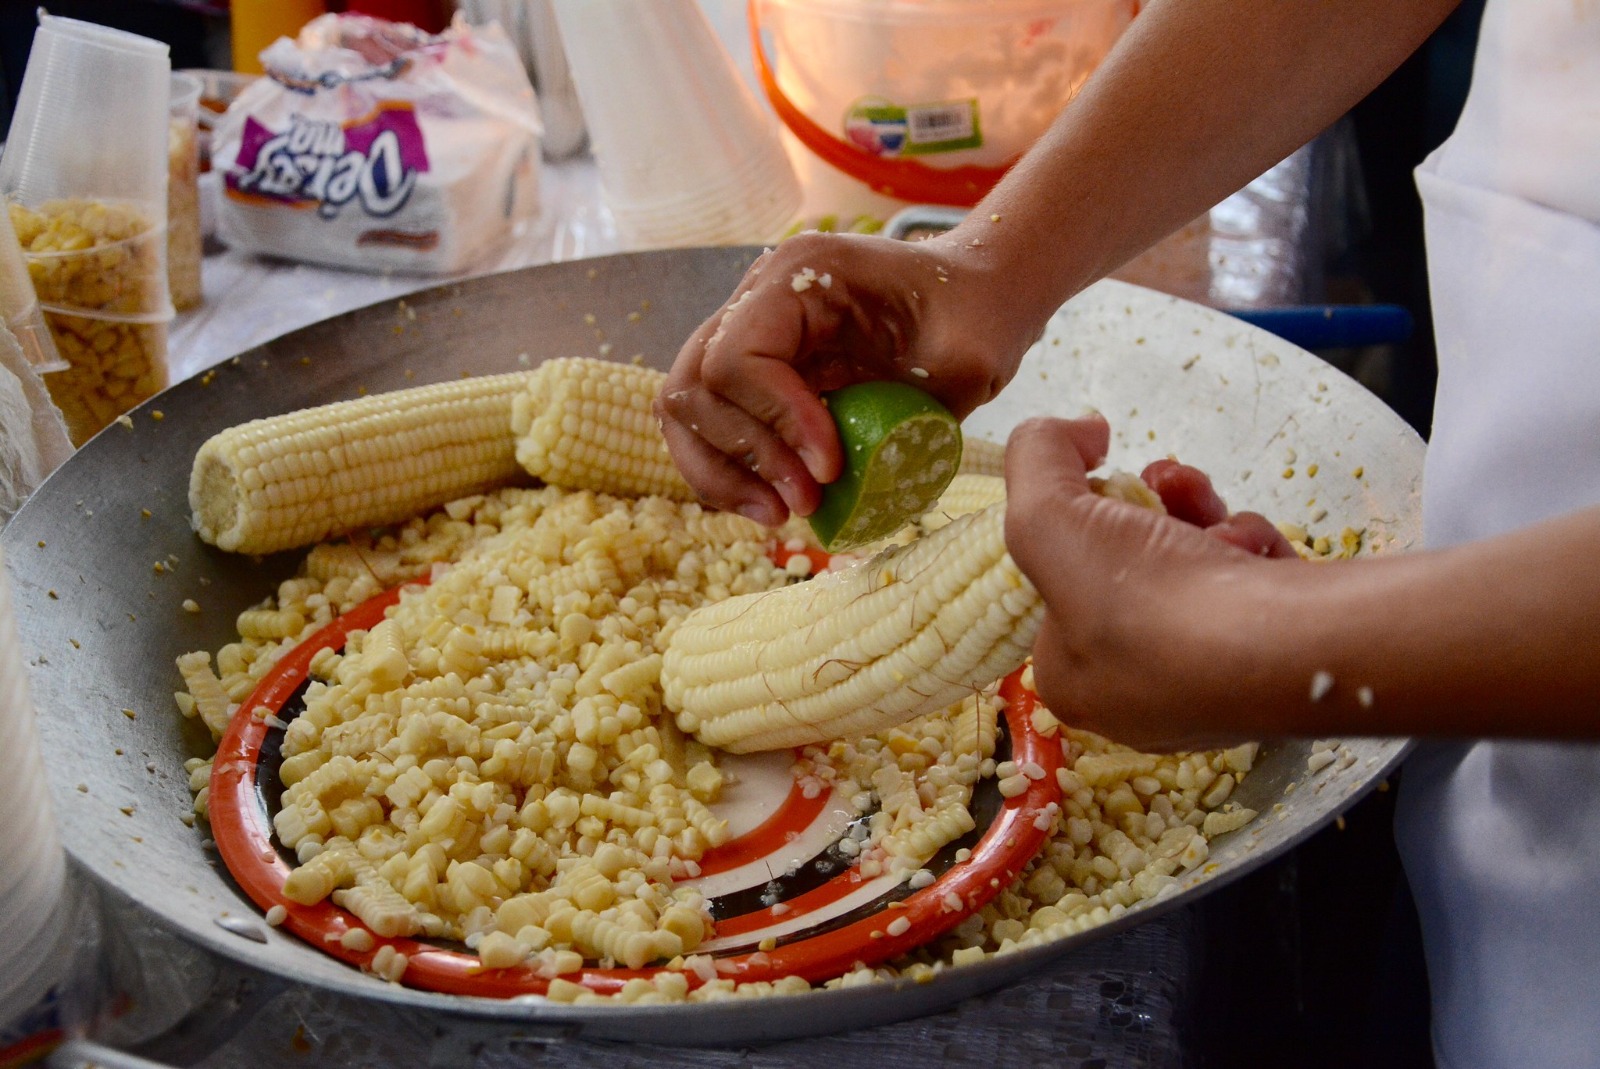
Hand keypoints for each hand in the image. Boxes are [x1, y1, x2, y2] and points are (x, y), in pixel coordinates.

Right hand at [658, 231, 1040, 526]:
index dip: (775, 420)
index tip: (830, 466)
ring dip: (723, 472)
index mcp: (801, 274)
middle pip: (695, 386)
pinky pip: (710, 425)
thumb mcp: (969, 352)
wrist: (979, 296)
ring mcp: (750, 333)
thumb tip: (845, 474)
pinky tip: (774, 505)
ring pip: (686, 410)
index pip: (738, 354)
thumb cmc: (978, 313)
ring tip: (781, 515)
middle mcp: (758, 298)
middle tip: (805, 502)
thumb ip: (914, 409)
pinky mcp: (755, 373)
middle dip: (745, 456)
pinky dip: (729, 471)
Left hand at [1003, 415, 1297, 751]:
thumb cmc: (1150, 602)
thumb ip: (1036, 459)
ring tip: (1219, 519)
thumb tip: (1078, 433)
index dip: (1081, 519)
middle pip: (1131, 566)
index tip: (1105, 486)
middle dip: (1153, 510)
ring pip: (1194, 569)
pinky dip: (1254, 553)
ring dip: (1204, 522)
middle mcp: (1135, 695)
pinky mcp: (1272, 665)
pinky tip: (1257, 553)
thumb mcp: (1046, 516)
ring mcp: (1208, 687)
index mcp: (1070, 680)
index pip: (1059, 581)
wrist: (1286, 649)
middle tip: (1169, 488)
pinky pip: (1251, 589)